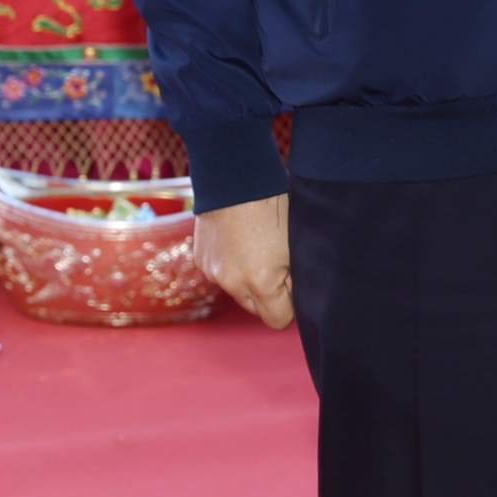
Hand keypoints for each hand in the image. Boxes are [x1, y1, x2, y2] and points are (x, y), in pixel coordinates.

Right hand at [198, 196, 293, 329]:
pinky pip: (221, 274)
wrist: (234, 175)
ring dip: (247, 280)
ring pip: (237, 291)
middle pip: (256, 309)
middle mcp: (232, 283)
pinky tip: (238, 239)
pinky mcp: (201, 259)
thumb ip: (294, 278)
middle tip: (277, 265)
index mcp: (260, 282)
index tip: (292, 287)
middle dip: (268, 295)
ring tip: (256, 246)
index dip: (290, 306)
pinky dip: (231, 265)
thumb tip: (295, 295)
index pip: (278, 320)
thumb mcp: (294, 244)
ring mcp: (213, 272)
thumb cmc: (272, 205)